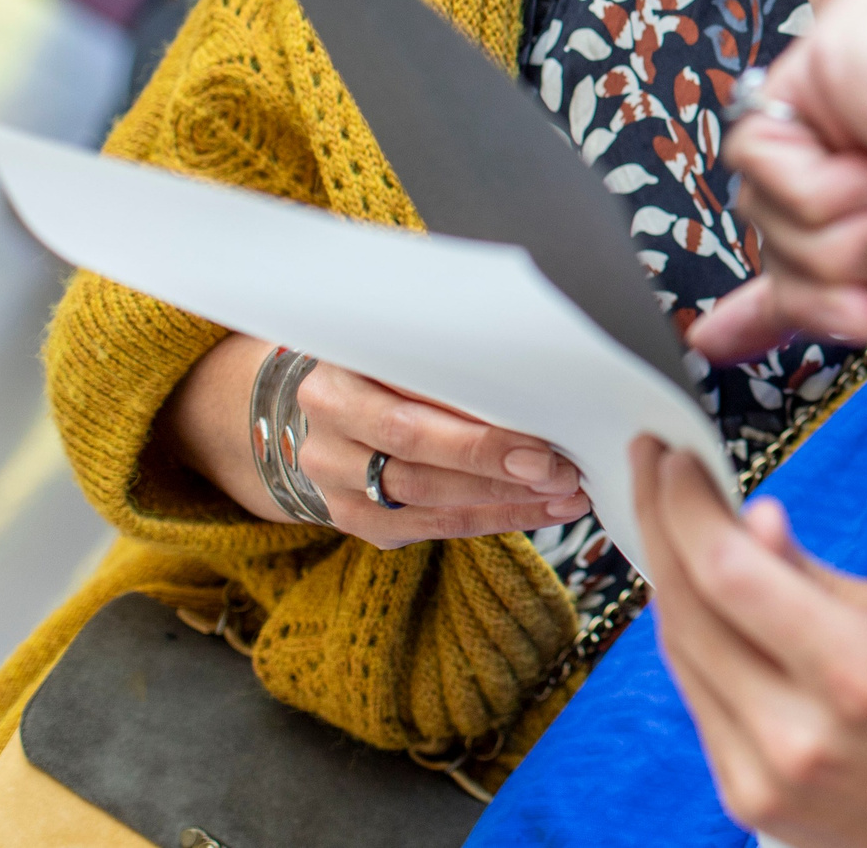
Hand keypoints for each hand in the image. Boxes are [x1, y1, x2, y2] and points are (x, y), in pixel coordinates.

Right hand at [158, 333, 590, 547]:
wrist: (297, 407)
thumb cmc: (373, 359)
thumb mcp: (388, 338)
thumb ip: (441, 341)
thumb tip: (532, 342)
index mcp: (332, 379)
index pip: (407, 411)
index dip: (475, 430)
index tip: (541, 434)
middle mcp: (325, 436)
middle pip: (417, 460)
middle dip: (496, 468)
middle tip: (563, 470)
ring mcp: (336, 486)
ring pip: (428, 502)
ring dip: (507, 502)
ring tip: (570, 495)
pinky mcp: (356, 521)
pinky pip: (431, 528)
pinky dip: (494, 520)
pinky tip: (544, 511)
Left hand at [630, 435, 866, 847]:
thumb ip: (823, 577)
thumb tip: (756, 522)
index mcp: (862, 675)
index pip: (733, 574)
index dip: (689, 507)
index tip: (676, 457)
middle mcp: (798, 736)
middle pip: (690, 611)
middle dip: (663, 525)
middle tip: (656, 465)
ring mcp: (766, 778)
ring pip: (682, 655)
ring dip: (669, 578)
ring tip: (672, 516)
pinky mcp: (751, 801)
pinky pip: (700, 700)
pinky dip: (694, 637)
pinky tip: (699, 593)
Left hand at [705, 0, 866, 351]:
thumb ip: (807, 295)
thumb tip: (708, 340)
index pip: (800, 227)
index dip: (770, 290)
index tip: (721, 340)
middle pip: (770, 230)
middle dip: (830, 273)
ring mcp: (852, 79)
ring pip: (759, 202)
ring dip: (841, 240)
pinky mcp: (835, 44)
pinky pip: (760, 153)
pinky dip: (825, 192)